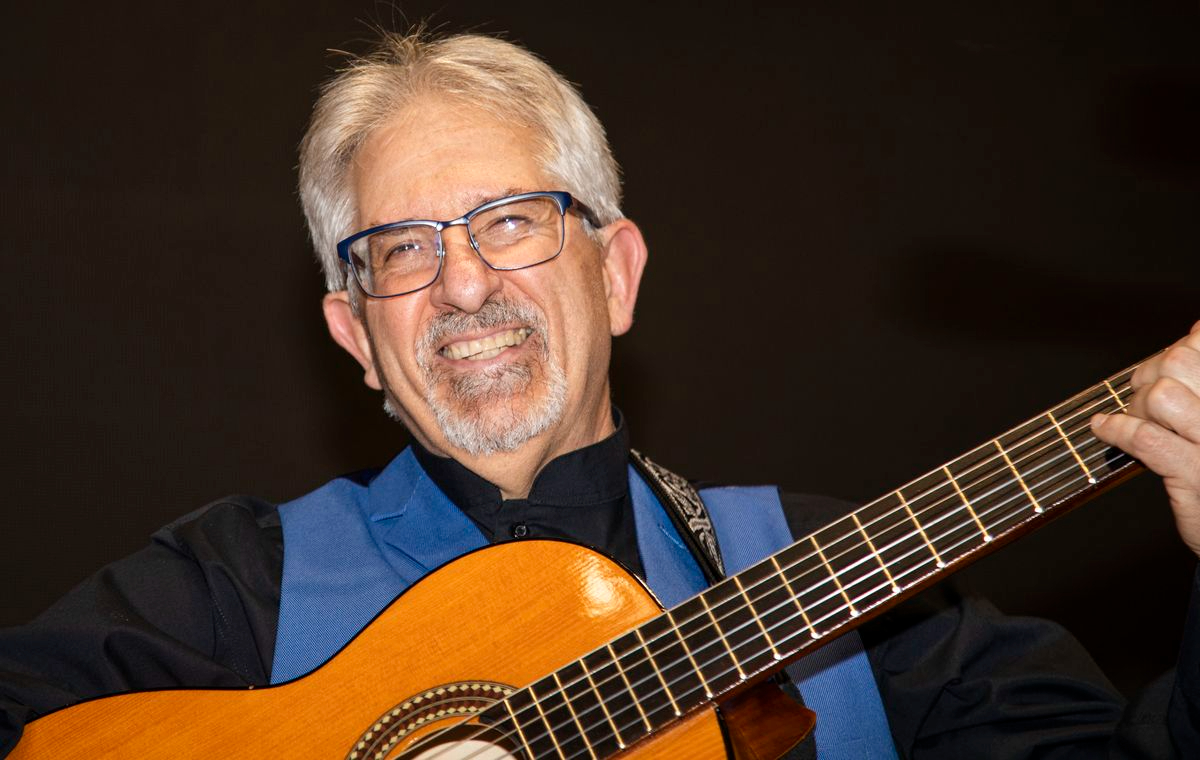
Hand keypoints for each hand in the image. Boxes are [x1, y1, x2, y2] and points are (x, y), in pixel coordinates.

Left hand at [1092, 321, 1199, 558]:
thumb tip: (1195, 330)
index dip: (1178, 347)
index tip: (1167, 363)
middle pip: (1178, 362)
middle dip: (1149, 371)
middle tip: (1144, 394)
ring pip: (1162, 395)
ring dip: (1136, 403)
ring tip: (1136, 418)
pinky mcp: (1195, 476)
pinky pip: (1146, 438)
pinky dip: (1116, 429)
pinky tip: (1103, 429)